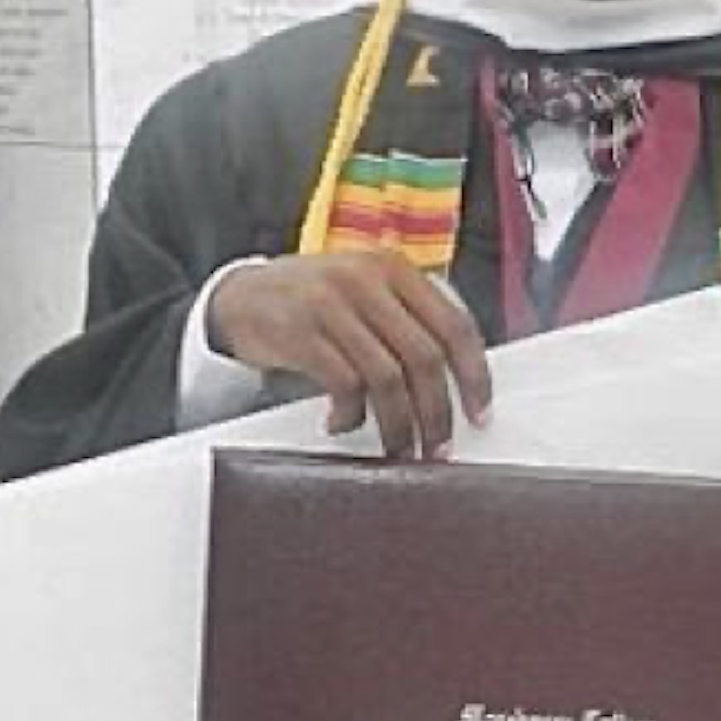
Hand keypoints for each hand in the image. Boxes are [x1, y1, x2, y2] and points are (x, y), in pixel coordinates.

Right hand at [206, 251, 491, 458]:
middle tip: (437, 448)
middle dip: (437, 412)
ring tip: (398, 449)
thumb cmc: (313, 302)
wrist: (239, 295)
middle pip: (424, 358)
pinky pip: (344, 385)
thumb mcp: (366, 294)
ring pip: (387, 378)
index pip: (455, 325)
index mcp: (395, 270)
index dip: (475, 375)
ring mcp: (332, 304)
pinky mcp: (301, 332)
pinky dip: (351, 415)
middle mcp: (368, 281)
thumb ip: (408, 322)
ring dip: (398, 424)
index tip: (480, 413)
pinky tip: (343, 423)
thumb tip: (456, 384)